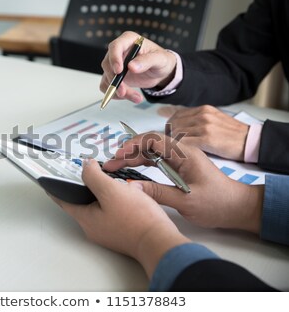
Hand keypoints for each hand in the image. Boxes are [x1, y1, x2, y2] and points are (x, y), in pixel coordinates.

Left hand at [50, 159, 189, 278]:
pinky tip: (121, 190)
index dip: (55, 188)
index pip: (63, 201)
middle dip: (80, 187)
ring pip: (97, 207)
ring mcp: (108, 231)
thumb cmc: (137, 219)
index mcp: (86, 219)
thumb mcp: (111, 191)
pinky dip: (111, 199)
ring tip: (102, 176)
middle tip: (81, 171)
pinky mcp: (122, 231)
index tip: (47, 180)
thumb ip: (94, 177)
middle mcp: (94, 227)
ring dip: (98, 192)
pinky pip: (111, 212)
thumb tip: (85, 166)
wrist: (160, 241)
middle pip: (81, 203)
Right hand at [100, 31, 176, 102]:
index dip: (114, 58)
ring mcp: (114, 64)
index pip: (116, 46)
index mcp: (129, 40)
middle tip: (124, 92)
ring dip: (117, 91)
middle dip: (115, 80)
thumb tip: (132, 66)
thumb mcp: (160, 59)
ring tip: (136, 97)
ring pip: (107, 78)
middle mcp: (119, 51)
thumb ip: (147, 61)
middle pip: (107, 64)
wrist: (159, 72)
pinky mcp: (113, 76)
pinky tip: (129, 96)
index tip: (119, 71)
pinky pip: (107, 86)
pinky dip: (115, 95)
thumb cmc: (160, 61)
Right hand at [103, 133, 263, 233]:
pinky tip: (130, 169)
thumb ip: (158, 193)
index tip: (118, 156)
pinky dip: (141, 163)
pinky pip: (156, 160)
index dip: (133, 146)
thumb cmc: (217, 203)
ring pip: (151, 151)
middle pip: (149, 144)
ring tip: (115, 166)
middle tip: (110, 164)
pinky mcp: (179, 166)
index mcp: (185, 154)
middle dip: (128, 152)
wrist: (237, 207)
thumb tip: (131, 188)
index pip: (153, 140)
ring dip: (133, 157)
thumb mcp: (186, 201)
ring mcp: (180, 158)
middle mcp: (181, 152)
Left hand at [167, 105, 249, 160]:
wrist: (251, 142)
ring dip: (173, 143)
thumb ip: (199, 120)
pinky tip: (182, 153)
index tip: (169, 136)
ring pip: (176, 133)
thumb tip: (180, 127)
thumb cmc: (233, 135)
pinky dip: (180, 148)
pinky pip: (185, 142)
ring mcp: (205, 126)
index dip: (170, 126)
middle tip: (170, 145)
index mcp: (204, 109)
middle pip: (174, 124)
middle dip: (169, 136)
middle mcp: (203, 115)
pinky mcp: (207, 138)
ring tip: (176, 150)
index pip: (177, 115)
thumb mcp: (215, 120)